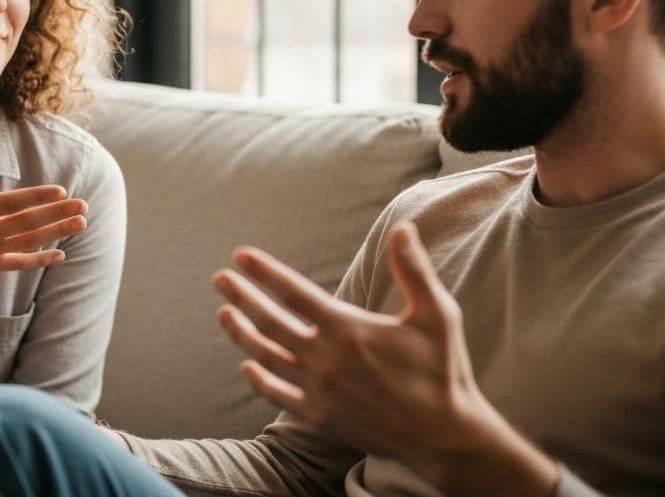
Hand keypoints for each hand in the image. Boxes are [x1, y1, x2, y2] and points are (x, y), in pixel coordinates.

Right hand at [0, 150, 88, 278]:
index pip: (10, 203)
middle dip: (57, 213)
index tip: (61, 191)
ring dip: (56, 233)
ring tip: (81, 223)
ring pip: (28, 241)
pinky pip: (18, 263)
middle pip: (26, 222)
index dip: (36, 197)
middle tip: (83, 205)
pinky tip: (60, 254)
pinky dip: (39, 260)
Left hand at [212, 223, 556, 495]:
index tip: (241, 256)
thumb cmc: (443, 371)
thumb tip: (402, 228)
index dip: (265, 272)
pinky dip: (258, 378)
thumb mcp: (437, 314)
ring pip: (267, 356)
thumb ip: (414, 270)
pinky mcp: (319, 417)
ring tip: (224, 313)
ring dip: (242, 332)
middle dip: (242, 296)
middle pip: (270, 321)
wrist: (443, 435)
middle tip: (220, 278)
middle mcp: (325, 359)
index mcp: (348, 329)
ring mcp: (318, 390)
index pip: (294, 292)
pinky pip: (277, 395)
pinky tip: (247, 365)